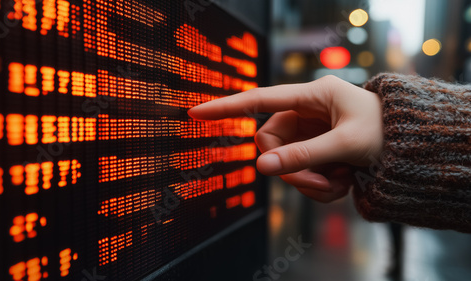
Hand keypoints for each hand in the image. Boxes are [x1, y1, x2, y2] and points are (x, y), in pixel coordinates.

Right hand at [188, 75, 382, 202]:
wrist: (413, 147)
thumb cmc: (387, 133)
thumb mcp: (346, 144)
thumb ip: (303, 155)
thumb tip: (260, 168)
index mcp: (313, 96)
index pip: (259, 100)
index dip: (226, 108)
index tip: (196, 113)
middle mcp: (307, 113)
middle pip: (272, 143)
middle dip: (292, 168)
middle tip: (321, 181)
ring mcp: (310, 133)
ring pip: (287, 164)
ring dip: (311, 181)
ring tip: (342, 182)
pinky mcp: (317, 151)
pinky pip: (302, 173)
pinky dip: (320, 186)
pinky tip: (344, 182)